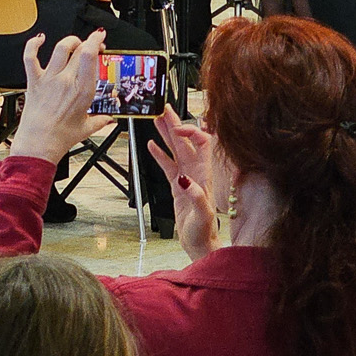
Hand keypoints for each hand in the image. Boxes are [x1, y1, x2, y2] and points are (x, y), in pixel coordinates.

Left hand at [10, 31, 112, 163]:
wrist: (38, 144)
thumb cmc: (60, 138)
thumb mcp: (86, 129)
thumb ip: (101, 121)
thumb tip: (109, 119)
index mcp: (82, 91)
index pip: (90, 56)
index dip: (96, 41)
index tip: (99, 37)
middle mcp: (66, 81)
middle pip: (79, 50)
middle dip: (88, 42)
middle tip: (92, 45)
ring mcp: (49, 79)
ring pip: (60, 48)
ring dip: (69, 41)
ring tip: (74, 42)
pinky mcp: (34, 81)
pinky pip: (30, 57)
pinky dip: (33, 44)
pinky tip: (40, 39)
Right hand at [149, 106, 221, 259]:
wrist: (200, 246)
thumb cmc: (204, 233)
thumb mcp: (202, 216)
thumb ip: (196, 197)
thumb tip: (185, 179)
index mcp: (204, 175)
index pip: (200, 143)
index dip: (190, 132)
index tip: (176, 128)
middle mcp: (196, 173)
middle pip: (185, 141)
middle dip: (175, 124)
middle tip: (162, 109)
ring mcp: (187, 178)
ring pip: (176, 150)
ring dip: (166, 134)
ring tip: (155, 119)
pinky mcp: (178, 186)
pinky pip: (168, 165)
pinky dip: (159, 153)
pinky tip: (152, 145)